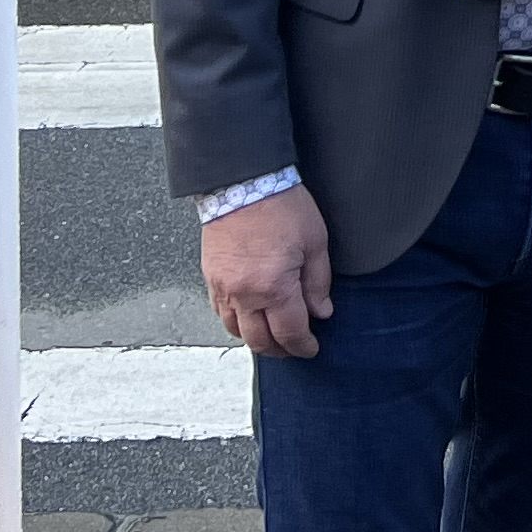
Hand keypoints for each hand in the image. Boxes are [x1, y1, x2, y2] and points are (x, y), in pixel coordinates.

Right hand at [201, 185, 336, 356]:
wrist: (242, 181)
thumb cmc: (282, 206)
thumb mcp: (315, 241)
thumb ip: (318, 282)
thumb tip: (321, 312)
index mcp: (274, 288)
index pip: (290, 333)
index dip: (303, 346)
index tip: (312, 348)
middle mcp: (244, 295)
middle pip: (259, 341)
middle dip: (280, 350)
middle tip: (294, 348)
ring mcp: (223, 288)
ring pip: (236, 331)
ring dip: (255, 339)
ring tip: (272, 335)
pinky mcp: (210, 277)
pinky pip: (220, 312)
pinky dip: (235, 322)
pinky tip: (249, 317)